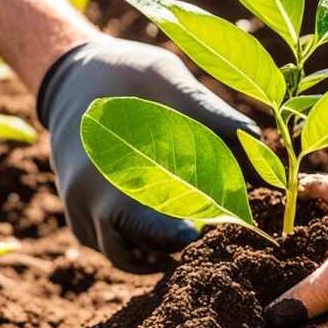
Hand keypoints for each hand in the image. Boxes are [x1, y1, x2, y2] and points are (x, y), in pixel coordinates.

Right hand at [38, 38, 259, 272]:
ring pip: (122, 255)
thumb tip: (256, 138)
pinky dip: (140, 243)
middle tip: (208, 226)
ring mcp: (78, 210)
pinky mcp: (80, 216)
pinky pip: (111, 245)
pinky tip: (169, 219)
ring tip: (191, 225)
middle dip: (173, 245)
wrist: (71, 74)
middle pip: (135, 251)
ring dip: (156, 250)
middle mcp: (85, 197)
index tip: (203, 232)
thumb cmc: (125, 72)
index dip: (176, 237)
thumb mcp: (166, 76)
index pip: (141, 227)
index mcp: (104, 169)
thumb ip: (208, 111)